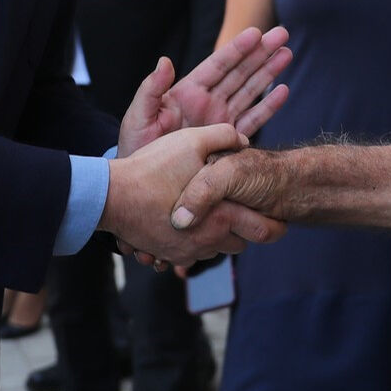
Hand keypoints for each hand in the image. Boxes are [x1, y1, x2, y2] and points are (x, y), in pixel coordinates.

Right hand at [103, 122, 284, 267]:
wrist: (112, 197)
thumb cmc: (152, 169)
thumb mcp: (191, 141)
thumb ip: (224, 136)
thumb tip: (243, 139)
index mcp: (223, 216)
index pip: (265, 231)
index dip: (276, 225)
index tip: (278, 217)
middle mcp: (209, 240)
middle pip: (243, 244)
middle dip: (245, 230)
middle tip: (241, 211)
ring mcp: (187, 252)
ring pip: (217, 250)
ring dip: (219, 235)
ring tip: (212, 213)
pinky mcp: (168, 255)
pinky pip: (192, 254)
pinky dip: (195, 241)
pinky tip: (188, 222)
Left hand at [119, 25, 290, 156]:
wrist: (147, 183)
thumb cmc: (136, 147)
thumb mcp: (138, 117)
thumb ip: (150, 90)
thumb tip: (165, 61)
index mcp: (188, 92)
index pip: (217, 65)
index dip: (237, 49)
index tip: (255, 32)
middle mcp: (208, 102)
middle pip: (240, 72)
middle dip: (261, 53)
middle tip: (282, 34)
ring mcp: (220, 120)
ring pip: (250, 91)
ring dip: (268, 73)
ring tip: (287, 54)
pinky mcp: (229, 140)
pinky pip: (253, 120)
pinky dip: (268, 106)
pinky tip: (283, 91)